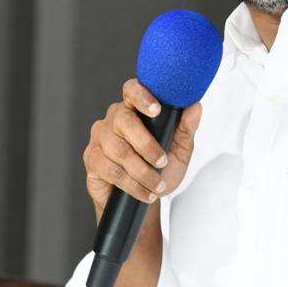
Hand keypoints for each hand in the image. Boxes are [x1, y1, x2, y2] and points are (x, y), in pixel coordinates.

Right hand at [84, 78, 201, 215]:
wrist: (146, 196)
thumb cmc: (162, 168)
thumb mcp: (180, 149)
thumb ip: (186, 127)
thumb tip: (195, 106)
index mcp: (135, 108)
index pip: (132, 90)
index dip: (142, 96)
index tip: (156, 110)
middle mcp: (114, 119)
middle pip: (124, 121)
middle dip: (146, 144)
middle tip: (162, 162)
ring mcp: (100, 138)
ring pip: (118, 150)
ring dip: (142, 171)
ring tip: (157, 184)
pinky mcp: (92, 159)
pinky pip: (111, 170)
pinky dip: (132, 184)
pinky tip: (145, 192)